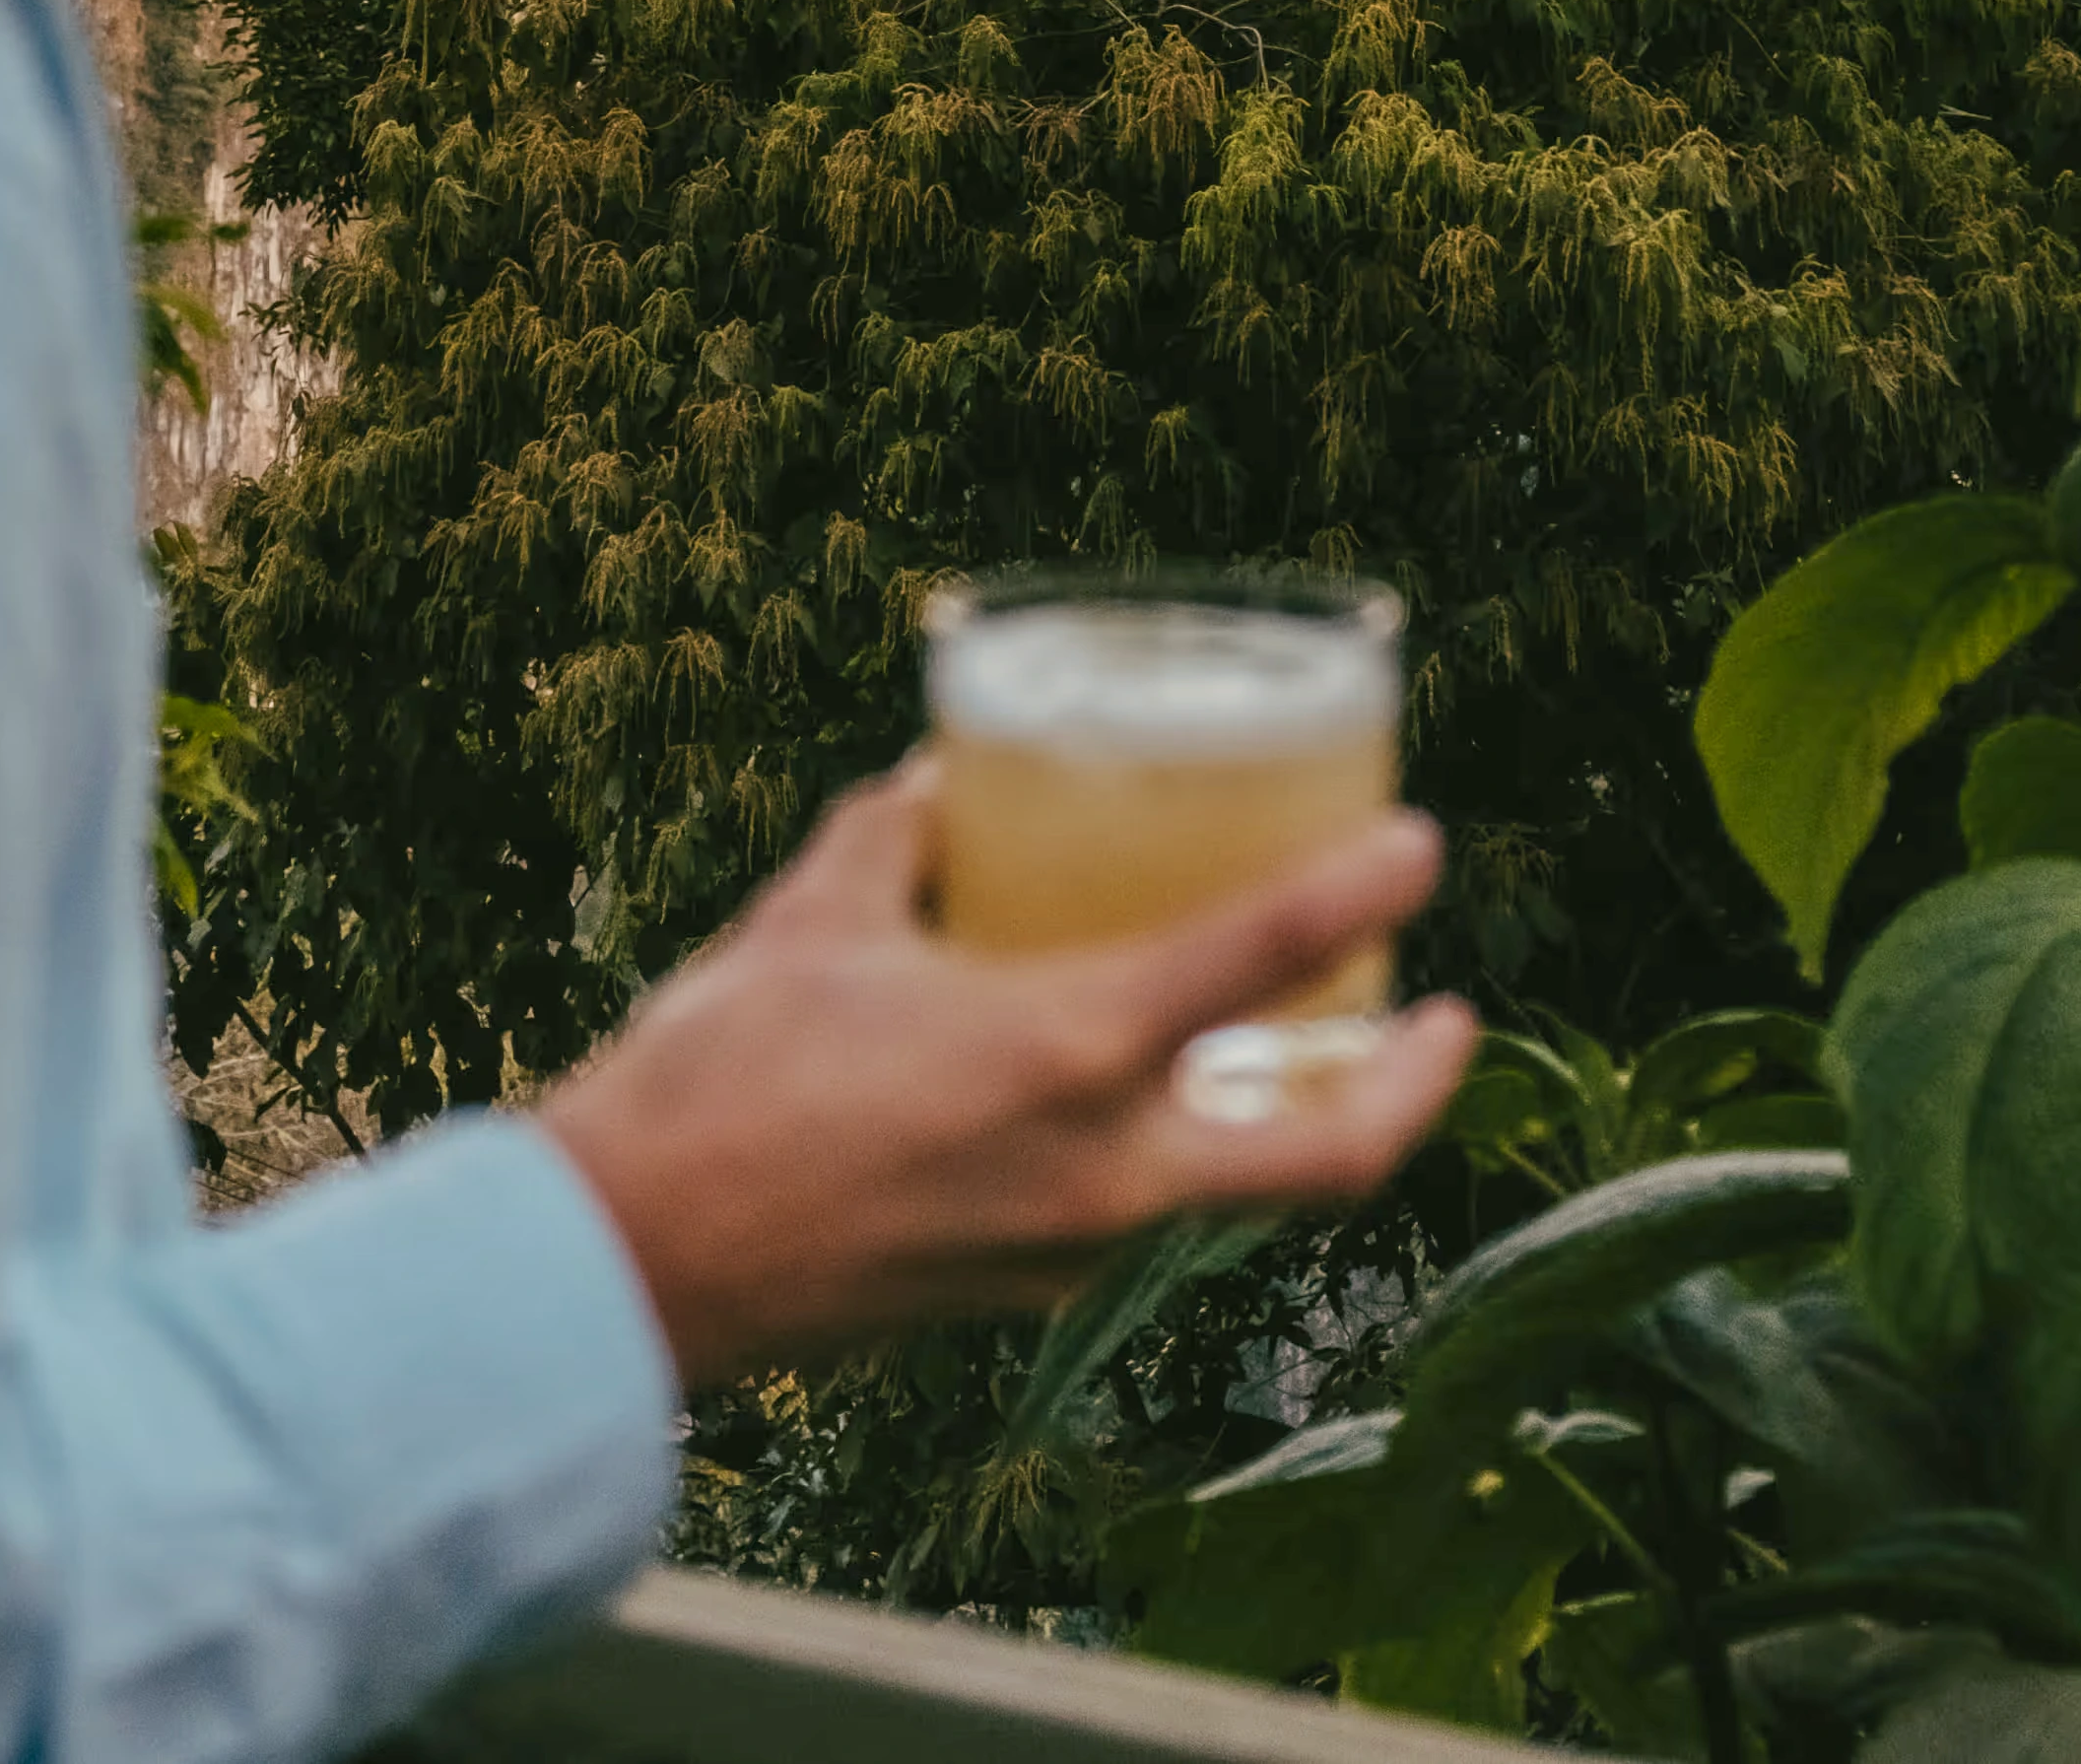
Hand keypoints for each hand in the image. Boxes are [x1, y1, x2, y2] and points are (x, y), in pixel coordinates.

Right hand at [537, 759, 1476, 1385]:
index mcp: (1063, 1051)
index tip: (1420, 845)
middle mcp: (1098, 1169)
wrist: (632, 1265)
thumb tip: (949, 785)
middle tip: (1447, 1020)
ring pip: (1235, 1194)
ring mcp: (1065, 1252)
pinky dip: (1172, 1152)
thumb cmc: (717, 1079)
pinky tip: (1133, 1096)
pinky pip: (1137, 1218)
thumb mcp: (816, 916)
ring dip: (1291, 1123)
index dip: (1359, 892)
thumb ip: (898, 838)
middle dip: (1410, 1094)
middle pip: (1327, 1159)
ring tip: (1304, 1045)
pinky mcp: (1015, 1296)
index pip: (1262, 957)